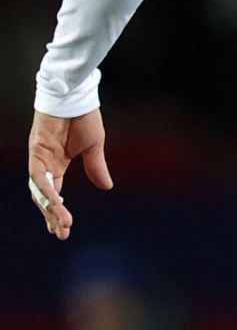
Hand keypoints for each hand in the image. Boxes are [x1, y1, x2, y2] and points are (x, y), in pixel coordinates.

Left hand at [27, 108, 111, 240]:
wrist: (76, 95)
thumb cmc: (84, 117)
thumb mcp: (94, 146)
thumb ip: (96, 167)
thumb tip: (107, 188)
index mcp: (57, 164)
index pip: (55, 193)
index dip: (58, 211)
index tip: (65, 229)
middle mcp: (45, 164)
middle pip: (44, 196)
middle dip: (52, 216)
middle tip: (60, 234)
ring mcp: (38, 158)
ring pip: (40, 190)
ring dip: (50, 207)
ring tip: (60, 223)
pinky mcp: (36, 150)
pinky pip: (39, 175)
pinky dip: (47, 190)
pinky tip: (56, 202)